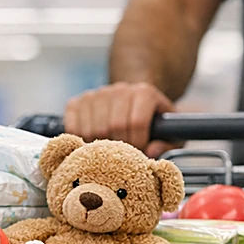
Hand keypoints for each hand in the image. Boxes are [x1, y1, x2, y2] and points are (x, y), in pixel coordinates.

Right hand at [64, 82, 178, 157]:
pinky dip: (80, 141)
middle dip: (119, 147)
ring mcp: (96, 94)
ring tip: (109, 150)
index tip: (140, 152)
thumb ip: (168, 144)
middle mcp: (119, 88)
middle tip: (123, 155)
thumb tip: (151, 152)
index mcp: (144, 92)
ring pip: (92, 129)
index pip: (136, 122)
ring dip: (99, 146)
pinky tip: (92, 143)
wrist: (133, 103)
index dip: (138, 144)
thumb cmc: (153, 123)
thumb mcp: (171, 133)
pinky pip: (73, 127)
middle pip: (113, 126)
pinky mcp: (77, 102)